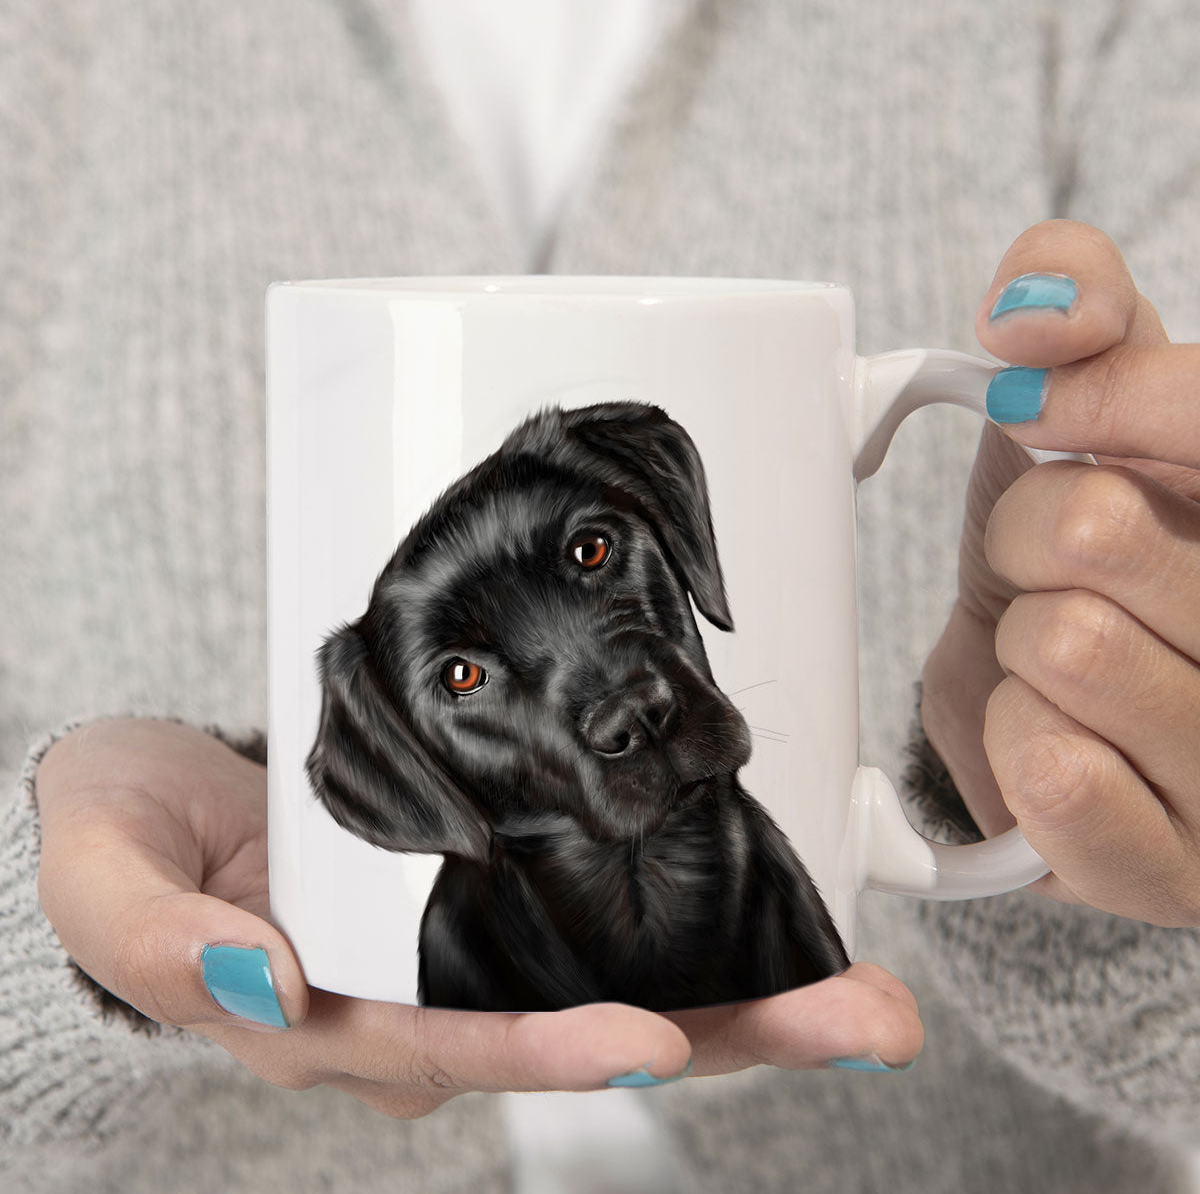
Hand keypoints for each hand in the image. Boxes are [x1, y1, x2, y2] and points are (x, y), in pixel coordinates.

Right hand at [34, 718, 921, 1118]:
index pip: (465, 1047)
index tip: (654, 1042)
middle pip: (592, 1030)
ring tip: (868, 981)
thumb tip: (269, 981)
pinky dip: (692, 914)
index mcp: (342, 1021)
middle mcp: (428, 996)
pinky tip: (776, 904)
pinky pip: (600, 909)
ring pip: (622, 978)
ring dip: (746, 981)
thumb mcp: (115, 894)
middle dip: (730, 1035)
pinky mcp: (490, 879)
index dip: (556, 1051)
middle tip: (866, 1020)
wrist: (148, 803)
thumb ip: (172, 950)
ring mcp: (469, 940)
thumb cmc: (125, 845)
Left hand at [922, 219, 1199, 926]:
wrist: (1049, 699)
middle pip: (1091, 526)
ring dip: (1018, 642)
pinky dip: (1011, 739)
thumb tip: (1034, 300)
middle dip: (1027, 531)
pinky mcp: (1175, 872)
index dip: (1097, 396)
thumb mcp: (1088, 411)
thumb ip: (1081, 310)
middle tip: (1051, 562)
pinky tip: (1049, 738)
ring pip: (1064, 646)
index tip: (1038, 406)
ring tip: (1056, 657)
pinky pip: (1053, 777)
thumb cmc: (1079, 549)